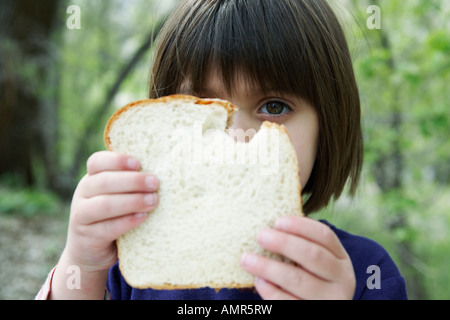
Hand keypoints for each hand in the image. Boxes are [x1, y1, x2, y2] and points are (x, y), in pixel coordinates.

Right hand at [64, 151, 159, 272]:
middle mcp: (82, 194)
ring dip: (132, 201)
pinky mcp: (87, 238)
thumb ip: (129, 184)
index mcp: (91, 179)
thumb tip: (159, 173)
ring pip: (104, 205)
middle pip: (104, 181)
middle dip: (133, 181)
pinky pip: (107, 228)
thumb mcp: (116, 196)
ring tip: (153, 201)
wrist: (91, 253)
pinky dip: (127, 221)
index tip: (139, 164)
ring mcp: (81, 216)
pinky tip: (143, 217)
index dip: (117, 160)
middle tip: (155, 183)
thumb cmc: (113, 217)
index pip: (97, 162)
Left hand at [240, 216, 355, 299]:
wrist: (317, 308)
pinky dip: (272, 290)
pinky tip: (258, 281)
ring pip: (299, 280)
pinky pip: (289, 302)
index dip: (301, 226)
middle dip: (284, 243)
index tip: (277, 221)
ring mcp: (330, 299)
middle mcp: (342, 279)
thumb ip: (299, 246)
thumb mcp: (315, 263)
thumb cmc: (310, 279)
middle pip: (313, 255)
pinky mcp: (312, 313)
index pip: (324, 236)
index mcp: (341, 258)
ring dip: (270, 267)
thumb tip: (268, 227)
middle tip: (260, 235)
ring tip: (247, 259)